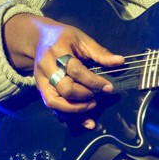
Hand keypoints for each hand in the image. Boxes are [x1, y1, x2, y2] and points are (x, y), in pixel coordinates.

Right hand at [4, 13, 123, 127]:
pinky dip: (69, 117)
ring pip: (55, 102)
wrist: (38, 39)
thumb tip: (120, 62)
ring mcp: (41, 80)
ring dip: (76, 109)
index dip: (93, 81)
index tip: (109, 88)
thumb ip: (100, 53)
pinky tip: (85, 121)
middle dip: (84, 95)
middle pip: (64, 87)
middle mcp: (46, 67)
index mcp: (57, 51)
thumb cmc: (64, 38)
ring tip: (92, 106)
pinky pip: (53, 107)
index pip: (75, 70)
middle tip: (98, 96)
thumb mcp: (82, 39)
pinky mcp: (41, 90)